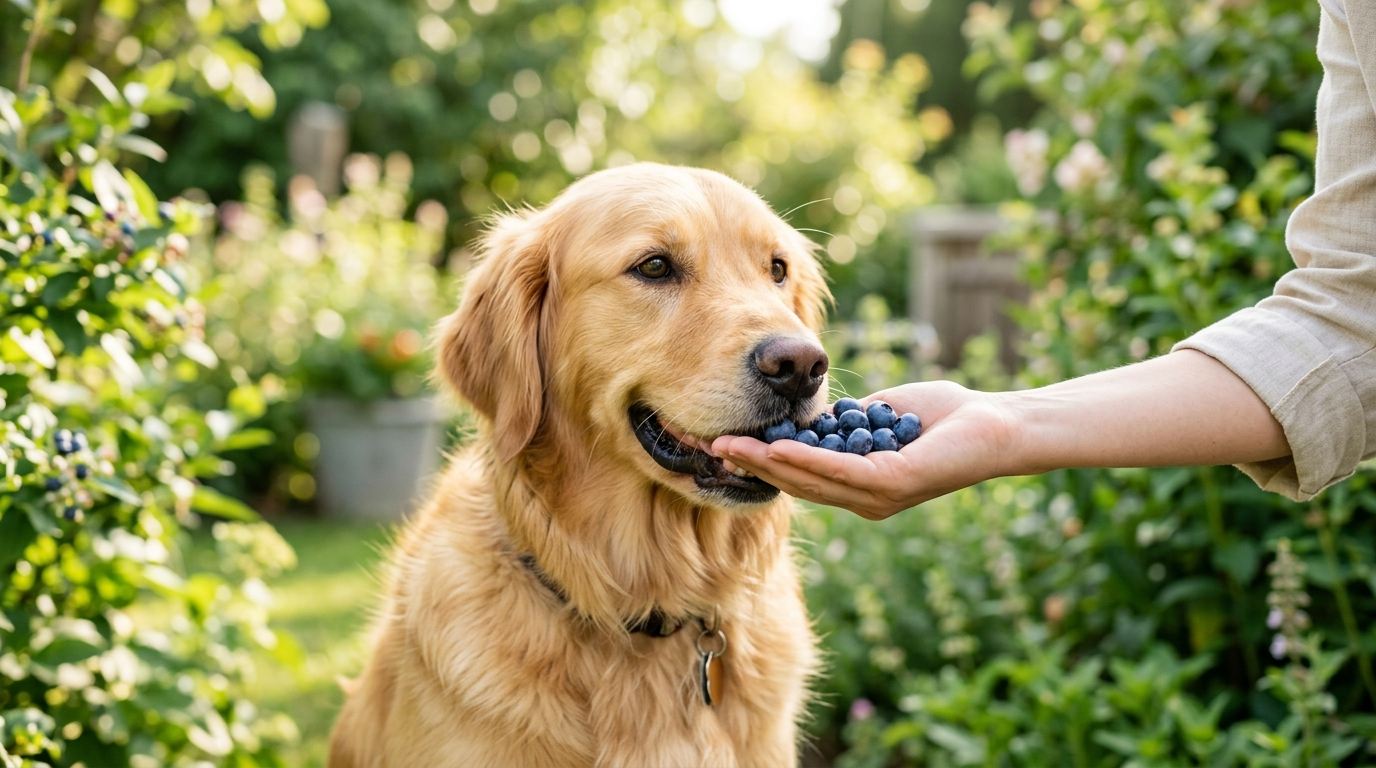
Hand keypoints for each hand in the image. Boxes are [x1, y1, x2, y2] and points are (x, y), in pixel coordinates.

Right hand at [711, 381, 1019, 519]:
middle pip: (793, 483)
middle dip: (749, 465)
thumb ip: (845, 421)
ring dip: (766, 463)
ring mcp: (877, 497)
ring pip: (809, 481)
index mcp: (857, 486)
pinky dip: (805, 460)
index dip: (757, 461)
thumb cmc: (942, 416)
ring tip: (730, 448)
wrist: (994, 425)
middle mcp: (863, 501)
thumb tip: (811, 413)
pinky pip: (840, 472)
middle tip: (709, 448)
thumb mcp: (880, 415)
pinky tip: (776, 448)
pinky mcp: (893, 484)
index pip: (797, 476)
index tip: (721, 443)